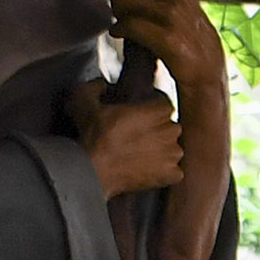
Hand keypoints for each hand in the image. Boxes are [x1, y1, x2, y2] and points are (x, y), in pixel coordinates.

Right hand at [72, 77, 182, 197]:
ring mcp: (171, 154)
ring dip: (162, 151)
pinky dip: (164, 172)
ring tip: (141, 155)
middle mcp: (169, 130)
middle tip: (138, 137)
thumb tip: (99, 84)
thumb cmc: (93, 139)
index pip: (164, 104)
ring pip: (173, 149)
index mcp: (156, 110)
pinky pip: (174, 171)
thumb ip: (94, 86)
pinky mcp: (170, 174)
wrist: (93, 171)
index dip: (152, 110)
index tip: (141, 116)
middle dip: (158, 130)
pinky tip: (148, 170)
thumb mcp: (85, 101)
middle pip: (170, 126)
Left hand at [107, 0, 227, 121]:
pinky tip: (119, 33)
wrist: (208, 74)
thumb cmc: (191, 41)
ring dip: (117, 10)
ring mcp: (173, 14)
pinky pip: (131, 25)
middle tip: (117, 9)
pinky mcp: (168, 37)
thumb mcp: (182, 5)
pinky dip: (120, 29)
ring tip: (120, 20)